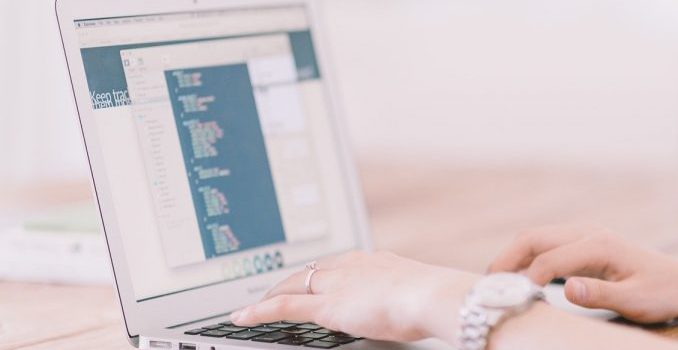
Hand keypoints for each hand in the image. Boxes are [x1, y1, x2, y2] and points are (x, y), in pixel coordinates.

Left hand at [230, 251, 478, 341]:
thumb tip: (407, 304)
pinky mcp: (326, 305)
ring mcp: (336, 284)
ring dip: (272, 294)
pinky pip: (284, 307)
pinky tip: (243, 318)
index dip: (318, 274)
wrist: (430, 296)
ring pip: (292, 285)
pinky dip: (260, 312)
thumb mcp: (416, 292)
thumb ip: (402, 294)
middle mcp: (349, 265)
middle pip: (309, 271)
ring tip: (255, 305)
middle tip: (273, 290)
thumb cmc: (433, 298)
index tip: (312, 279)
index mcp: (372, 260)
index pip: (334, 265)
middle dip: (289, 281)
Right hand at [488, 224, 677, 322]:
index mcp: (598, 245)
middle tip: (487, 284)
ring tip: (494, 281)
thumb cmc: (659, 293)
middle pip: (532, 238)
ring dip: (511, 256)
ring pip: (533, 238)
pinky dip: (522, 257)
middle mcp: (586, 233)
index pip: (548, 260)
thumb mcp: (636, 301)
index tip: (511, 299)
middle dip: (505, 259)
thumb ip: (600, 295)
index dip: (526, 279)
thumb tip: (566, 289)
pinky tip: (514, 276)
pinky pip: (542, 244)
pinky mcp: (578, 243)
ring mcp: (581, 235)